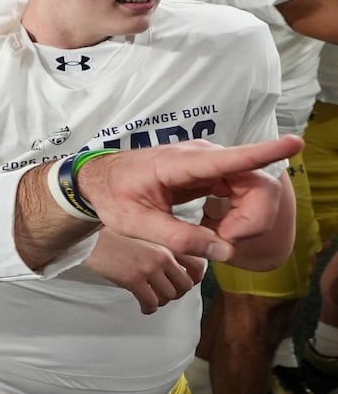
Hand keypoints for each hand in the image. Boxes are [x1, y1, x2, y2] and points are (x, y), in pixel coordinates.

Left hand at [77, 135, 301, 261]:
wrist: (99, 180)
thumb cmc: (113, 196)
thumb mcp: (136, 224)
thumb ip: (177, 238)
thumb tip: (223, 250)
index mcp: (181, 163)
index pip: (230, 158)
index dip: (264, 152)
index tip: (294, 143)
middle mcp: (203, 157)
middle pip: (255, 183)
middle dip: (252, 219)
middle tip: (224, 242)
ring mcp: (211, 163)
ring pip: (254, 190)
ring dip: (245, 220)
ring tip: (213, 236)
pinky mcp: (214, 173)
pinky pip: (243, 194)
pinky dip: (237, 217)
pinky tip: (214, 228)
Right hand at [84, 231, 206, 313]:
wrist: (90, 237)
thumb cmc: (112, 235)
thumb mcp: (145, 235)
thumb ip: (161, 247)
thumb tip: (173, 267)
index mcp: (166, 242)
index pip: (198, 265)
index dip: (195, 278)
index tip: (187, 282)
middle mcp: (163, 254)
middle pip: (185, 284)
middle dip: (176, 293)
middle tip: (165, 293)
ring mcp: (149, 267)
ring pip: (169, 296)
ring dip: (161, 301)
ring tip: (152, 299)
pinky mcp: (134, 279)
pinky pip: (151, 302)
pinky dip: (149, 308)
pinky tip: (144, 307)